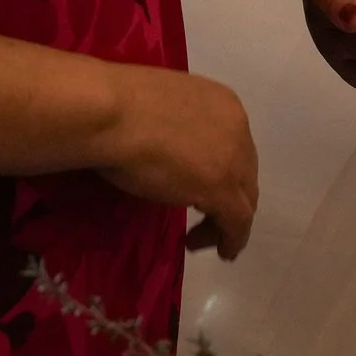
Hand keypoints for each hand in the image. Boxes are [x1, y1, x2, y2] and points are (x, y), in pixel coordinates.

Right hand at [93, 65, 258, 258]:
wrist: (110, 112)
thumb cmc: (121, 106)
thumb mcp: (162, 111)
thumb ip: (178, 128)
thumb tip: (169, 149)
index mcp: (223, 104)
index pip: (234, 146)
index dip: (222, 171)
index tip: (200, 190)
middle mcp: (237, 127)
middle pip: (244, 173)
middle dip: (227, 198)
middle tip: (201, 218)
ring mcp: (232, 158)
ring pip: (244, 198)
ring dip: (225, 222)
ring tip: (198, 240)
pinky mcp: (221, 188)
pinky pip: (237, 222)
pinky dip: (232, 239)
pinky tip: (221, 251)